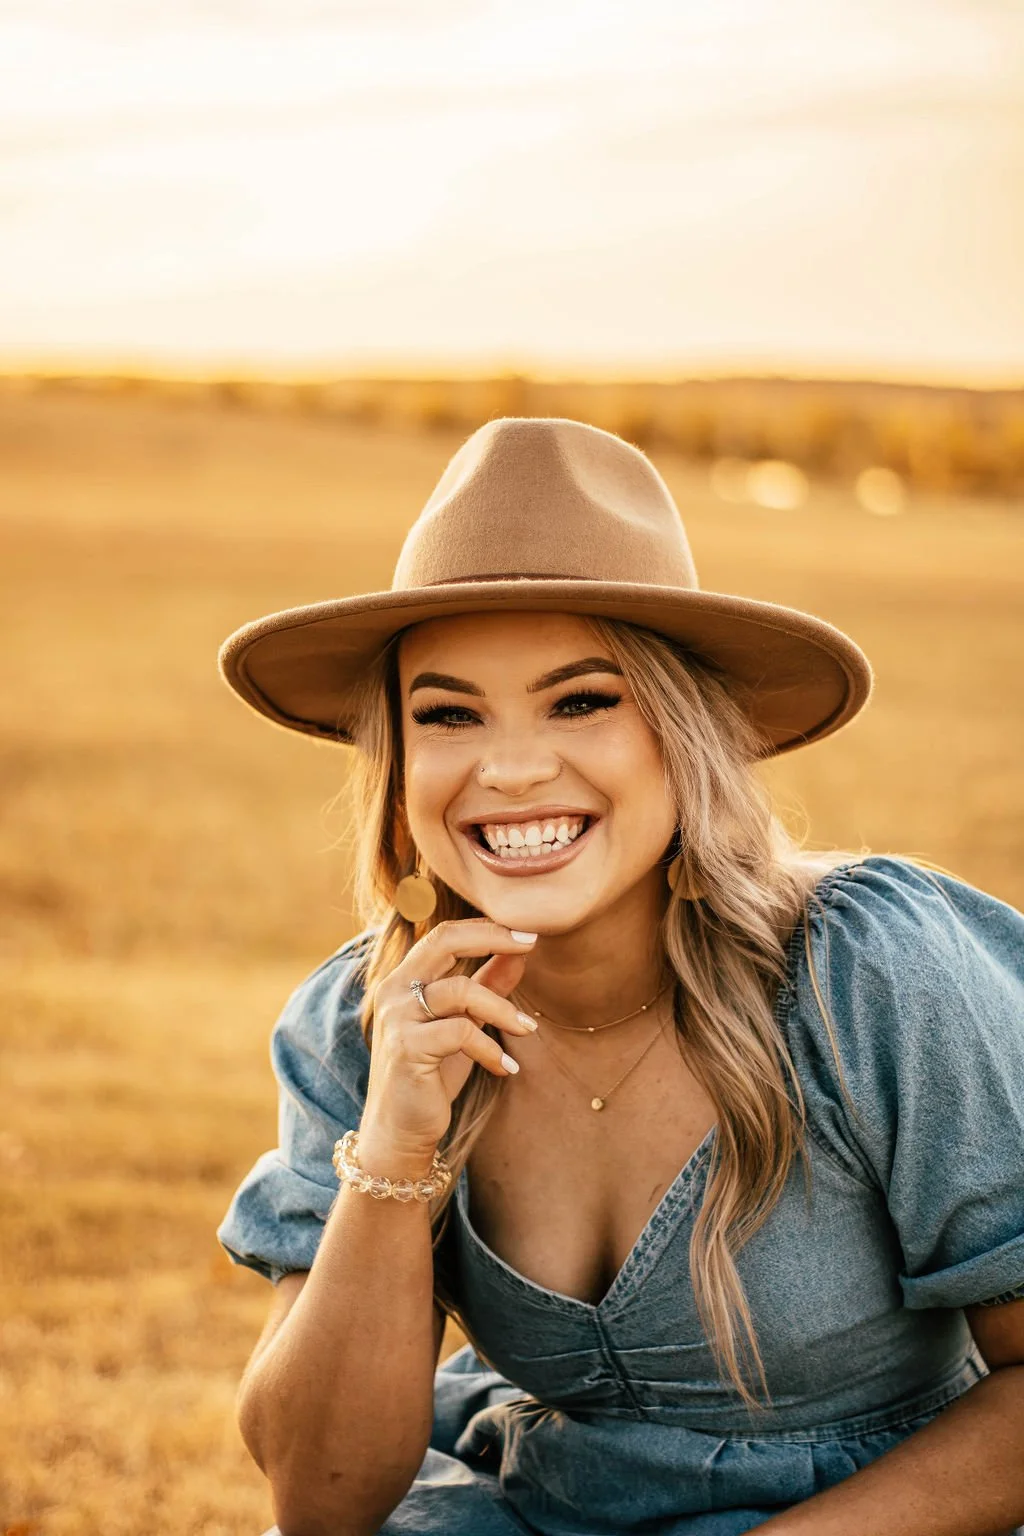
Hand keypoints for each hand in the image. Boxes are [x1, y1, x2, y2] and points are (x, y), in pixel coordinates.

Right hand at [360, 919, 538, 1160]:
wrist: (399, 1130)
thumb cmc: (431, 1075)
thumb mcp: (464, 1025)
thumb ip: (486, 987)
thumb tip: (518, 955)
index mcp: (405, 980)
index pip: (444, 935)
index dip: (486, 928)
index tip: (527, 933)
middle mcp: (395, 991)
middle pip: (444, 942)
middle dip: (493, 937)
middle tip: (531, 945)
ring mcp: (397, 1018)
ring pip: (461, 990)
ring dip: (504, 1009)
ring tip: (529, 1030)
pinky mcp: (406, 1048)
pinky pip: (461, 1032)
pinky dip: (490, 1049)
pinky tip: (505, 1067)